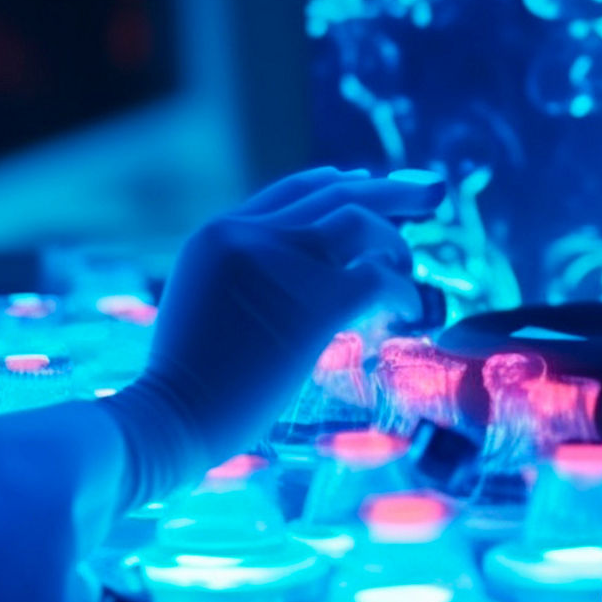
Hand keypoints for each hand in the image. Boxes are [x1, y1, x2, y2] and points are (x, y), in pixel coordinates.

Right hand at [116, 168, 445, 482]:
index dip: (339, 182)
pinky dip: (405, 293)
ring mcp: (281, 263)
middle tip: (431, 193)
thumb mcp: (203, 304)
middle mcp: (249, 235)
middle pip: (336, 191)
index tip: (369, 182)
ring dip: (395, 245)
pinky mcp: (312, 303)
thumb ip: (244, 277)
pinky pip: (378, 279)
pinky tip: (412, 312)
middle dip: (391, 190)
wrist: (169, 419)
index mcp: (220, 233)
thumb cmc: (185, 385)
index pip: (294, 190)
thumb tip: (300, 280)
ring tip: (408, 273)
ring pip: (362, 222)